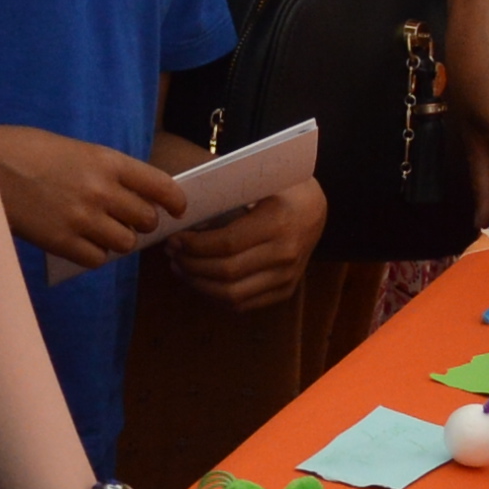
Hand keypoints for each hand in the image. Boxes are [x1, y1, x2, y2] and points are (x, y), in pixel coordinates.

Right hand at [0, 122, 186, 269]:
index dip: (174, 201)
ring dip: (118, 241)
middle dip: (141, 223)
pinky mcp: (62, 242)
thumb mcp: (71, 149)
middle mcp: (101, 190)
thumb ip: (103, 171)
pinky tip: (80, 243)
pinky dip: (93, 255)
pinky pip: (97, 260)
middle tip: (127, 220)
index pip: (160, 185)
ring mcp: (82, 218)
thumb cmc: (22, 152)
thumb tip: (128, 198)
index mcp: (106, 161)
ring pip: (125, 244)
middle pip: (146, 220)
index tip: (177, 209)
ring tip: (100, 232)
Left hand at [167, 174, 320, 309]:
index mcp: (278, 223)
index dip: (194, 246)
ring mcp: (288, 277)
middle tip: (173, 253)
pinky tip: (201, 280)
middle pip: (226, 272)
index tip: (175, 239)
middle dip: (191, 265)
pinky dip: (215, 296)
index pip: (227, 244)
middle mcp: (286, 254)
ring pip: (232, 295)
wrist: (315, 210)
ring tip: (181, 268)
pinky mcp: (286, 291)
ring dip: (199, 284)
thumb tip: (182, 217)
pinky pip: (244, 304)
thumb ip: (225, 199)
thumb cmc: (279, 190)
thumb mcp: (257, 184)